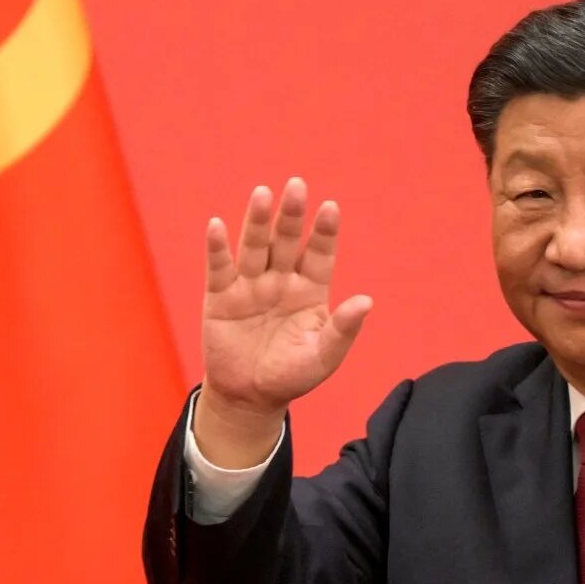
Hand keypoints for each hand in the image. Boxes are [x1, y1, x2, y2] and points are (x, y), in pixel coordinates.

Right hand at [194, 178, 372, 465]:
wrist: (249, 397)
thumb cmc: (291, 376)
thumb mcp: (323, 356)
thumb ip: (343, 329)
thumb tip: (366, 301)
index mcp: (310, 290)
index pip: (319, 254)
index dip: (324, 232)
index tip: (330, 208)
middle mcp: (280, 280)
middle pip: (286, 241)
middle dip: (291, 215)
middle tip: (297, 186)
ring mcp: (250, 285)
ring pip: (255, 246)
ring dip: (258, 221)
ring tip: (263, 195)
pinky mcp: (221, 296)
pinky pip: (220, 267)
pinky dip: (218, 247)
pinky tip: (218, 226)